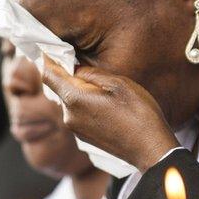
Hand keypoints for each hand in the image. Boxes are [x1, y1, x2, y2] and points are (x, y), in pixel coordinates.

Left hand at [41, 57, 179, 170]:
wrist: (150, 150)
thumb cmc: (139, 114)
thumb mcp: (118, 84)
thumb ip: (91, 73)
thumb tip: (75, 68)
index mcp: (74, 99)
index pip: (48, 74)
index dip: (49, 59)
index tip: (55, 48)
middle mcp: (69, 116)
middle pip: (59, 87)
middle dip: (68, 74)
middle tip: (85, 63)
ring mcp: (75, 129)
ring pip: (70, 101)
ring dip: (80, 91)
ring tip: (103, 88)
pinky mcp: (84, 137)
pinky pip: (78, 114)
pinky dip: (86, 105)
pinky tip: (107, 105)